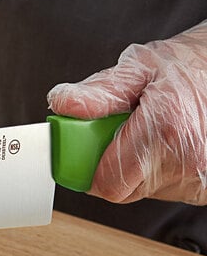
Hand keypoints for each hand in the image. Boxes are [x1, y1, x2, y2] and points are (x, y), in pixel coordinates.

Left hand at [48, 22, 206, 205]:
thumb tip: (63, 105)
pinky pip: (166, 189)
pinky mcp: (206, 187)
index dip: (88, 169)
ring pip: (143, 189)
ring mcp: (199, 178)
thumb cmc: (189, 65)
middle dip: (111, 164)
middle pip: (122, 189)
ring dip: (137, 167)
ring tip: (152, 133)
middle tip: (122, 133)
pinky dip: (159, 171)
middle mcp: (187, 160)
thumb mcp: (139, 67)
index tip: (82, 152)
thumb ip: (99, 92)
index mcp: (166, 130)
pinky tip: (169, 145)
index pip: (107, 182)